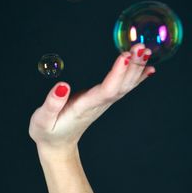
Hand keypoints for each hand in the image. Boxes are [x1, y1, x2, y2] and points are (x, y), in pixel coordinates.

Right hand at [28, 43, 155, 151]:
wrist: (57, 146)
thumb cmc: (47, 132)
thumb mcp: (42, 120)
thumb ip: (52, 104)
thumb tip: (62, 86)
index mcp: (83, 107)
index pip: (106, 90)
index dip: (117, 74)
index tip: (124, 56)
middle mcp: (97, 104)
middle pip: (121, 86)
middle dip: (132, 66)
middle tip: (141, 46)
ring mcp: (102, 103)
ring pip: (124, 86)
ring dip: (137, 68)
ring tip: (146, 49)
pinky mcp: (102, 101)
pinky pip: (122, 88)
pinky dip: (137, 77)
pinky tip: (148, 68)